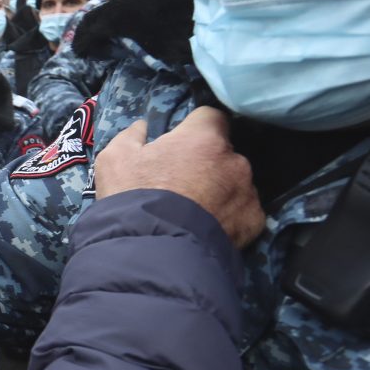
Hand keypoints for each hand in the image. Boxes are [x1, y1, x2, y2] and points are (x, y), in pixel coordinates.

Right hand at [95, 107, 265, 247]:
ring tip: (195, 210)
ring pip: (236, 182)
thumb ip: (131, 136)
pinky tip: (209, 227)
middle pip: (224, 152)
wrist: (155, 252)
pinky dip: (231, 216)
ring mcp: (247, 191)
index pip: (210, 116)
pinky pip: (244, 211)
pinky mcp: (254, 221)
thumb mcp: (114, 160)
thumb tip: (142, 126)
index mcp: (203, 138)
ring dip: (221, 189)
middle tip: (183, 182)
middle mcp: (233, 160)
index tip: (181, 144)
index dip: (195, 127)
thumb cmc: (134, 198)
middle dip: (207, 162)